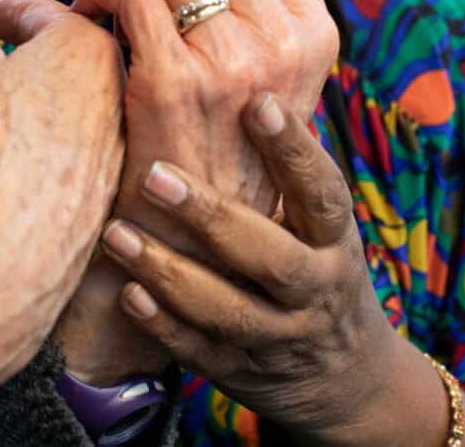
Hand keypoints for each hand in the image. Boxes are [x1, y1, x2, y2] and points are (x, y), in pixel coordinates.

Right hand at [0, 0, 125, 441]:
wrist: (0, 270)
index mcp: (90, 46)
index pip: (37, 9)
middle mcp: (123, 91)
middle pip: (64, 51)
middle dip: (19, 48)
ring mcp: (123, 143)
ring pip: (73, 98)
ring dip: (35, 95)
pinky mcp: (115, 188)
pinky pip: (79, 144)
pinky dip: (48, 139)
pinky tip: (16, 165)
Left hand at [54, 0, 338, 383]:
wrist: (253, 288)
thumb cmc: (256, 182)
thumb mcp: (295, 102)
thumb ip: (296, 19)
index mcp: (314, 40)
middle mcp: (283, 50)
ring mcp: (233, 68)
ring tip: (99, 4)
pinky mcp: (172, 101)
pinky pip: (124, 0)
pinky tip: (82, 26)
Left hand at [99, 92, 397, 441]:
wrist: (347, 378)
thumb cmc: (318, 272)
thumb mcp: (321, 229)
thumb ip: (284, 176)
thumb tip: (243, 86)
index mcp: (335, 242)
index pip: (323, 194)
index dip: (294, 151)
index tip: (257, 102)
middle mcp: (315, 290)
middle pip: (269, 256)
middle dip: (211, 216)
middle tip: (154, 175)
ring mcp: (280, 338)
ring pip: (227, 310)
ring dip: (169, 273)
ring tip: (116, 234)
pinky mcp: (242, 373)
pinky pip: (201, 354)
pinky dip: (164, 327)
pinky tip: (127, 294)